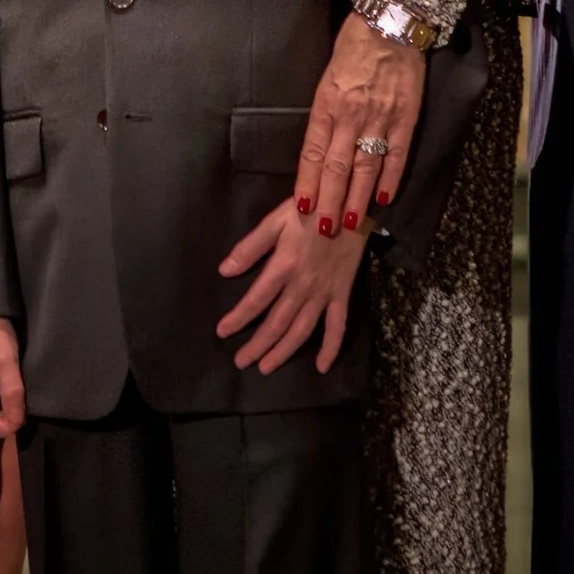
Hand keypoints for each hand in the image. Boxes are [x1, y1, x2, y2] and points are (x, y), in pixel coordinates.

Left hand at [217, 195, 368, 375]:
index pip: (256, 300)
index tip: (222, 332)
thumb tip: (224, 271)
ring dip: (284, 351)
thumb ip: (250, 247)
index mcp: (283, 266)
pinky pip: (338, 325)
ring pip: (302, 329)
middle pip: (277, 322)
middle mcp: (303, 285)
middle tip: (241, 362)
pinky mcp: (342, 293)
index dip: (238, 318)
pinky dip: (331, 347)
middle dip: (258, 345)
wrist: (351, 205)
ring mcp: (324, 292)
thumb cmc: (309, 209)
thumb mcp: (275, 220)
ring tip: (266, 367)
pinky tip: (322, 367)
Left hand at [296, 13, 427, 237]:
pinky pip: (396, 154)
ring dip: (357, 199)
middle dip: (330, 201)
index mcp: (326, 104)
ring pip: (365, 167)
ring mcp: (379, 117)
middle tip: (324, 231)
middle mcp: (350, 115)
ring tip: (351, 224)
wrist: (389, 23)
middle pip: (337, 167)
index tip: (301, 209)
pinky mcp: (406, 117)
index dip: (307, 183)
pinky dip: (390, 179)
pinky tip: (384, 199)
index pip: (312, 152)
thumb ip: (325, 113)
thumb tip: (318, 150)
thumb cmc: (353, 48)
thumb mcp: (328, 78)